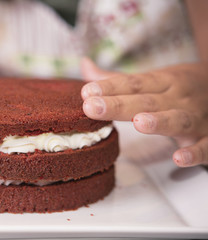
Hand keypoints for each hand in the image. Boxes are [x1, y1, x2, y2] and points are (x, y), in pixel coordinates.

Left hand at [80, 58, 207, 166]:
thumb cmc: (180, 87)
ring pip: (178, 119)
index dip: (110, 87)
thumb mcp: (152, 78)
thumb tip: (85, 66)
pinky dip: (195, 152)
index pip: (132, 84)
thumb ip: (117, 78)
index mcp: (162, 82)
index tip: (86, 93)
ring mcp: (196, 117)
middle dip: (119, 104)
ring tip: (138, 122)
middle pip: (147, 101)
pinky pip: (206, 146)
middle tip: (92, 107)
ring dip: (160, 121)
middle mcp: (178, 98)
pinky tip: (179, 158)